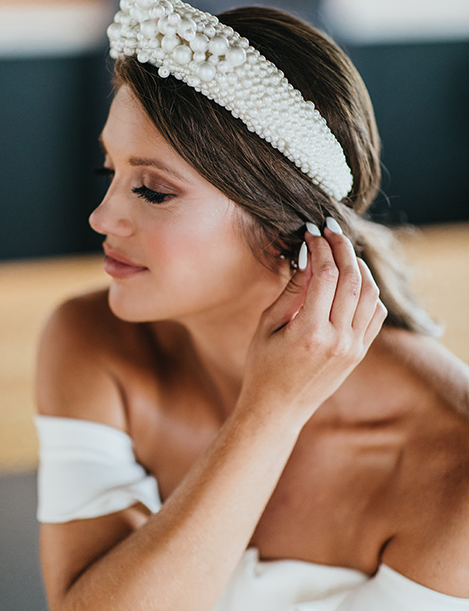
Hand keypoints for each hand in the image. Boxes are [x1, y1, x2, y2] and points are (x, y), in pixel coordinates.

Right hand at [240, 219, 386, 421]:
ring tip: (342, 250)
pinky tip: (352, 279)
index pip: (326, 275)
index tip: (312, 232)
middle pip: (352, 278)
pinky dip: (368, 291)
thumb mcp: (267, 325)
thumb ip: (292, 290)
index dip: (321, 247)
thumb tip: (309, 256)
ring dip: (359, 266)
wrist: (278, 409)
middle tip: (331, 229)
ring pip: (370, 294)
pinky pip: (375, 313)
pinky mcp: (360, 352)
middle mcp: (338, 340)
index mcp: (310, 332)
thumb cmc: (263, 366)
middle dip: (343, 247)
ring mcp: (353, 347)